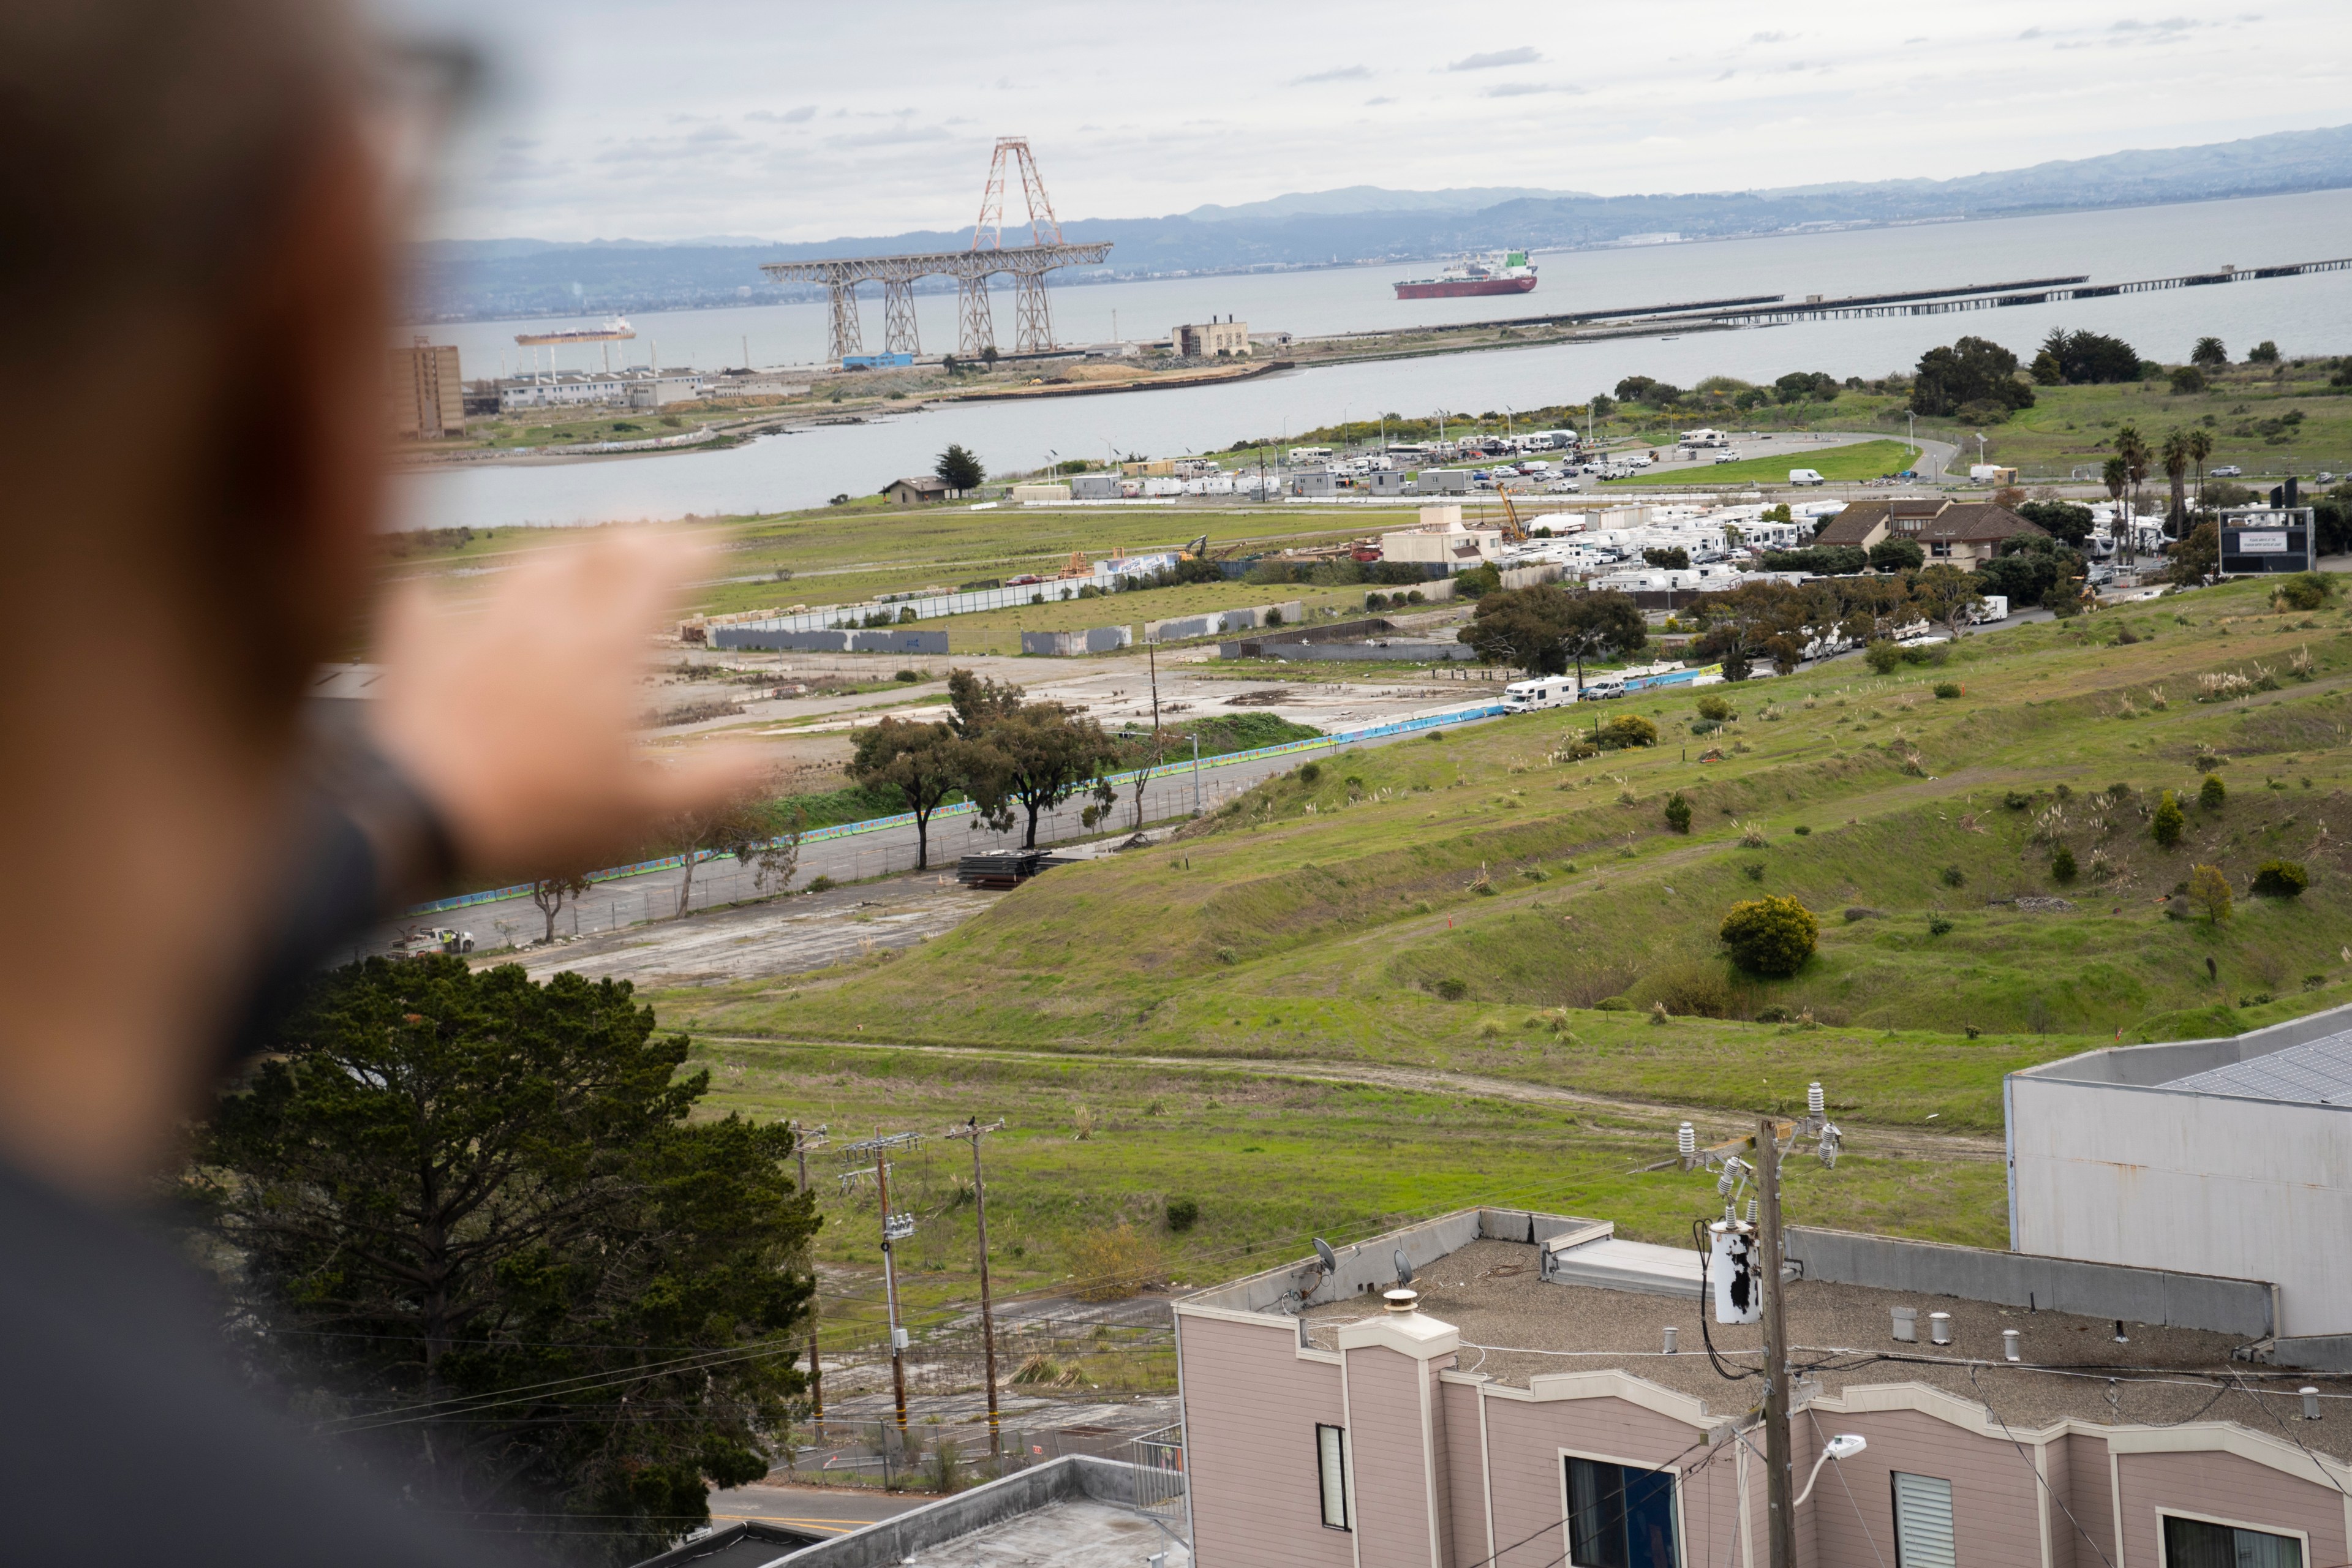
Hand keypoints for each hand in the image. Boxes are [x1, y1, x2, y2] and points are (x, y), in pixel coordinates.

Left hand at [366, 529, 760, 879]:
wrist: (418, 816)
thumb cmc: (541, 817)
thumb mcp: (647, 812)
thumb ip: (715, 779)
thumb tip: (774, 757)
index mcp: (608, 650)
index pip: (661, 571)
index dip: (694, 549)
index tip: (716, 543)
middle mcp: (546, 621)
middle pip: (596, 550)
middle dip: (632, 535)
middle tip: (651, 533)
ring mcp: (479, 627)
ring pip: (524, 564)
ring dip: (557, 554)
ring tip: (570, 555)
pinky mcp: (420, 649)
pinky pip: (427, 601)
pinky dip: (442, 596)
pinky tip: (441, 596)